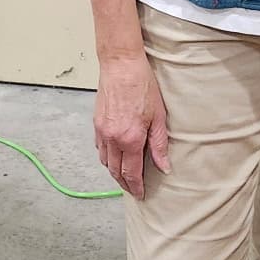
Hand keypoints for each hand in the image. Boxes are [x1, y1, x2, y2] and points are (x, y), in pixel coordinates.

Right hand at [93, 52, 168, 197]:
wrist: (121, 65)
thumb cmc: (142, 85)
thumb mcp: (159, 116)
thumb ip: (159, 144)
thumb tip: (163, 167)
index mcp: (130, 139)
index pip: (131, 173)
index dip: (136, 186)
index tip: (140, 194)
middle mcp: (113, 138)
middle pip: (115, 171)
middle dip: (124, 183)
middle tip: (133, 189)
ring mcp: (102, 131)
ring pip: (105, 161)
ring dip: (114, 172)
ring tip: (124, 176)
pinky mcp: (97, 123)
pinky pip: (99, 148)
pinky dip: (106, 157)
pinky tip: (114, 155)